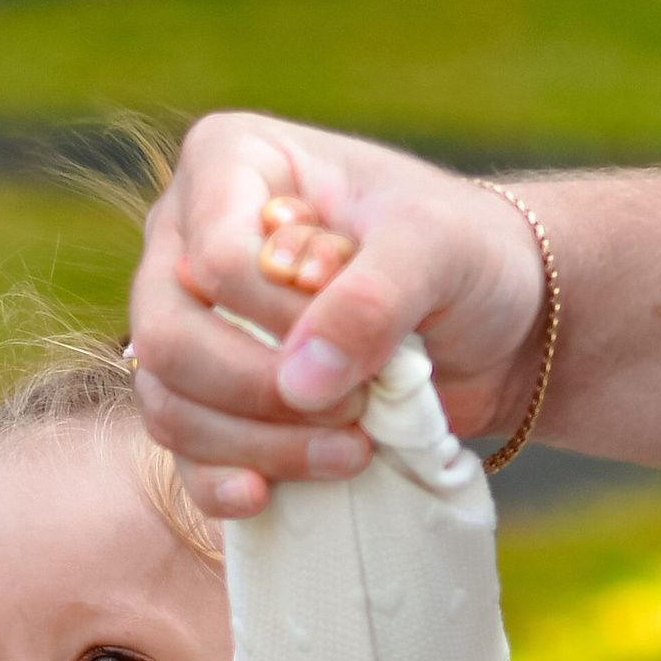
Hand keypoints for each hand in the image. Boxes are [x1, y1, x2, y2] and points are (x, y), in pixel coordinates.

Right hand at [131, 114, 548, 513]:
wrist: (492, 325)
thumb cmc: (465, 256)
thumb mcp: (439, 252)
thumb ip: (373, 298)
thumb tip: (301, 381)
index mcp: (230, 163)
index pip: (214, 256)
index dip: (281, 317)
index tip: (372, 332)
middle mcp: (186, 238)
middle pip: (167, 335)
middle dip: (258, 390)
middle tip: (352, 411)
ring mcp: (187, 319)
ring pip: (168, 400)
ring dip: (255, 444)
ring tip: (351, 450)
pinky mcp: (206, 395)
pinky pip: (180, 451)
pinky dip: (220, 481)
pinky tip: (263, 497)